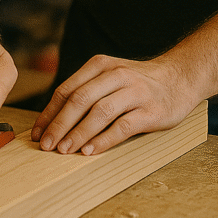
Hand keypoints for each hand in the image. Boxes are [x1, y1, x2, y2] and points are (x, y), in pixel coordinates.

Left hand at [31, 53, 197, 155]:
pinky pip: (123, 126)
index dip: (49, 113)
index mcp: (101, 66)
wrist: (180, 78)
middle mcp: (117, 75)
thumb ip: (86, 91)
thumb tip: (52, 121)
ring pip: (100, 112)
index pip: (67, 90)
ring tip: (64, 151)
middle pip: (80, 100)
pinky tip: (90, 152)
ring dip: (78, 133)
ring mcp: (135, 92)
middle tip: (46, 146)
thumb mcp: (110, 76)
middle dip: (59, 125)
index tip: (37, 133)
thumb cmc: (138, 84)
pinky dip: (103, 140)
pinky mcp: (151, 110)